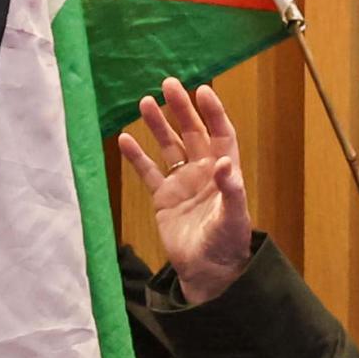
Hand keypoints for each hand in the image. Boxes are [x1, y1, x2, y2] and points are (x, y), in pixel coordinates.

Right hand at [110, 79, 257, 294]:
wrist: (207, 272)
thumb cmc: (227, 245)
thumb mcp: (234, 218)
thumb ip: (231, 190)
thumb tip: (224, 163)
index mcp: (225, 171)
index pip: (220, 134)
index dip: (212, 112)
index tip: (201, 91)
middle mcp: (204, 171)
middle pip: (192, 132)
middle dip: (181, 109)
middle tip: (168, 85)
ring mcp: (182, 183)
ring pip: (168, 146)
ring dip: (158, 125)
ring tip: (145, 102)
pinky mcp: (163, 198)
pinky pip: (148, 172)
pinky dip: (136, 156)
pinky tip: (124, 139)